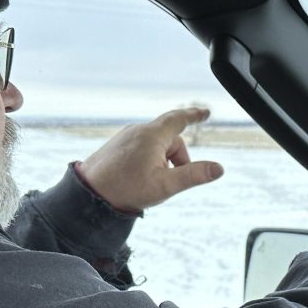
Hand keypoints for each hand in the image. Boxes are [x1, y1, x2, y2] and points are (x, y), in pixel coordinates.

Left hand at [76, 107, 223, 212]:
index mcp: (152, 135)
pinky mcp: (117, 146)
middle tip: (172, 181)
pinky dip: (148, 161)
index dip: (195, 115)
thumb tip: (218, 169)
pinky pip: (141, 149)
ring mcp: (125, 137)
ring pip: (155, 146)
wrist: (89, 195)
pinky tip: (139, 179)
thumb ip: (194, 175)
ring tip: (151, 183)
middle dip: (177, 159)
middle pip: (170, 139)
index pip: (179, 118)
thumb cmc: (125, 189)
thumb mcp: (166, 185)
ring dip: (162, 162)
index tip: (205, 112)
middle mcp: (138, 130)